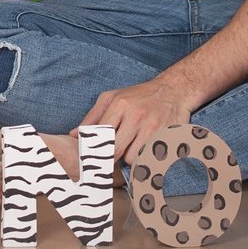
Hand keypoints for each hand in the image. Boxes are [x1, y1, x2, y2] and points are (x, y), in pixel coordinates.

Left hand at [77, 76, 195, 166]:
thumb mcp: (112, 98)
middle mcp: (135, 115)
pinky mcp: (166, 136)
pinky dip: (144, 158)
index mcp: (119, 105)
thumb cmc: (138, 95)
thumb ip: (93, 116)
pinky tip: (144, 150)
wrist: (173, 90)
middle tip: (109, 159)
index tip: (91, 158)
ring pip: (132, 157)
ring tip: (131, 149)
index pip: (100, 135)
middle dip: (110, 158)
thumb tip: (74, 134)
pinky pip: (148, 158)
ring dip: (129, 158)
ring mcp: (152, 126)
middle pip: (115, 150)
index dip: (94, 149)